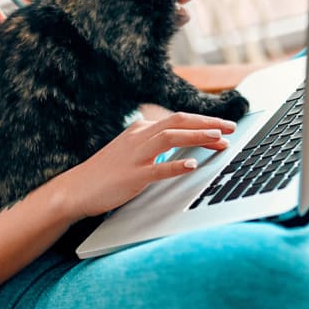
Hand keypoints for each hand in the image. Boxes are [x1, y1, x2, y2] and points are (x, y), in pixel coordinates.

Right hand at [53, 111, 233, 220]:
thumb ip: (153, 145)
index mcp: (139, 130)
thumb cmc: (106, 173)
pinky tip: (192, 164)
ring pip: (170, 138)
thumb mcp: (131, 151)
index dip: (202, 121)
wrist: (77, 189)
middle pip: (177, 122)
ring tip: (218, 139)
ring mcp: (135, 156)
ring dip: (196, 136)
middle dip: (207, 123)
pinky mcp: (132, 176)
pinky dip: (176, 165)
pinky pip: (157, 168)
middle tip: (231, 127)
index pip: (176, 120)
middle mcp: (138, 137)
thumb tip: (180, 144)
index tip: (223, 127)